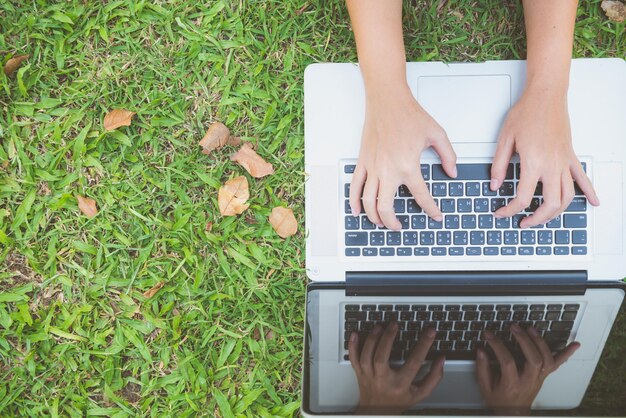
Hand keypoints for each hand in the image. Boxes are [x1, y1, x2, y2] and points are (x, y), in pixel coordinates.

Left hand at [348, 323, 444, 414]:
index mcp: (400, 385)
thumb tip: (441, 359)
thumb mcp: (420, 394)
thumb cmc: (399, 401)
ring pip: (366, 356)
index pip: (414, 362)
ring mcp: (369, 376)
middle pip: (381, 358)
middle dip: (387, 339)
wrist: (377, 413)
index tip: (430, 332)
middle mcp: (383, 380)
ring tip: (380, 327)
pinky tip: (356, 334)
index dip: (424, 345)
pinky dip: (353, 346)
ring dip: (372, 340)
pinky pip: (353, 359)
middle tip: (395, 324)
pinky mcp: (359, 373)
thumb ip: (433, 377)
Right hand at [349, 89, 456, 229]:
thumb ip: (448, 155)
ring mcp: (373, 167)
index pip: (421, 196)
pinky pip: (355, 186)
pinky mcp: (363, 161)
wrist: (387, 100)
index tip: (435, 216)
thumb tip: (452, 172)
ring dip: (374, 216)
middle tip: (399, 227)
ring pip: (368, 201)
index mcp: (408, 166)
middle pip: (386, 207)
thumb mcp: (437, 134)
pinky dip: (354, 201)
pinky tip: (357, 210)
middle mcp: (388, 170)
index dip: (430, 210)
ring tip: (380, 222)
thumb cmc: (409, 114)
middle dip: (392, 222)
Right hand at [476, 324, 579, 415]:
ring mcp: (539, 378)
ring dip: (540, 342)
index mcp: (512, 384)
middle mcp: (529, 381)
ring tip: (531, 329)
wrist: (514, 413)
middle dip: (524, 341)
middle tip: (514, 327)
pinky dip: (567, 353)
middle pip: (533, 359)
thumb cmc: (499, 400)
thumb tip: (481, 350)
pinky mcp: (544, 376)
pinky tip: (574, 344)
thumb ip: (482, 368)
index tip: (489, 335)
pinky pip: (558, 364)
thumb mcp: (485, 387)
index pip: (507, 362)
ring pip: (547, 360)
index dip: (498, 346)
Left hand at [490, 89, 598, 227]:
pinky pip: (582, 178)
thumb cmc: (526, 112)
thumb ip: (499, 165)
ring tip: (544, 218)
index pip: (522, 197)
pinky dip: (589, 192)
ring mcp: (564, 162)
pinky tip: (593, 202)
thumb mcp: (504, 139)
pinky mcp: (570, 156)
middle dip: (536, 219)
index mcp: (533, 162)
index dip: (509, 210)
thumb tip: (495, 184)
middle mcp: (552, 165)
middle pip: (549, 204)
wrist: (546, 96)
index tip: (501, 212)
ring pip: (566, 196)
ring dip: (556, 213)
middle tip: (523, 222)